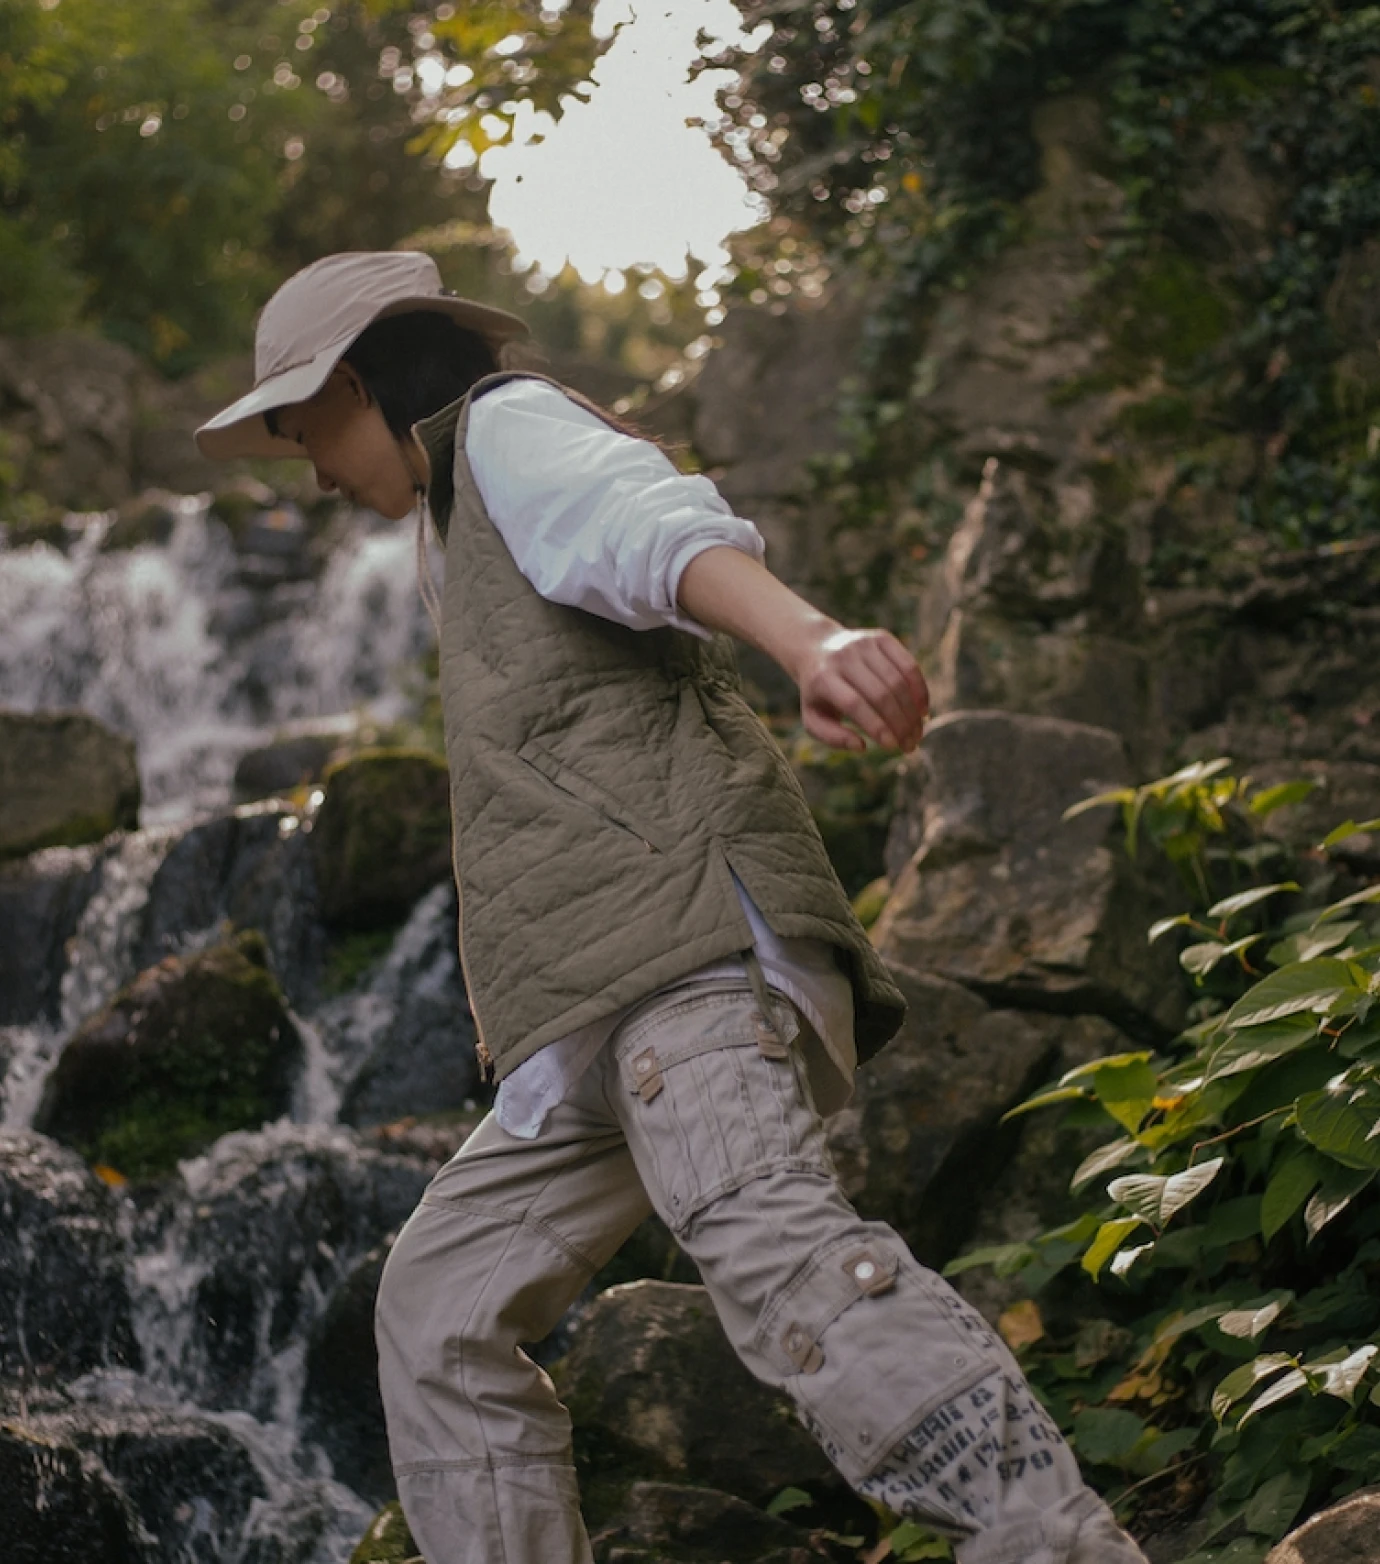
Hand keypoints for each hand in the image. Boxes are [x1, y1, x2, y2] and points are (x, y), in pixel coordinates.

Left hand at [796, 627, 928, 752]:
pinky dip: (919, 689)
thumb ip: (833, 737)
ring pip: (897, 680)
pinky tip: (922, 710)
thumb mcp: (813, 718)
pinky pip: (908, 664)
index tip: (891, 746)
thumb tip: (861, 747)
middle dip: (900, 723)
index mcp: (823, 678)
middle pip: (880, 693)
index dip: (876, 725)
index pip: (854, 703)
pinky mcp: (882, 638)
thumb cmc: (818, 693)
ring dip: (912, 711)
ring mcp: (864, 644)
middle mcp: (844, 657)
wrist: (816, 649)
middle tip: (910, 745)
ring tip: (917, 733)